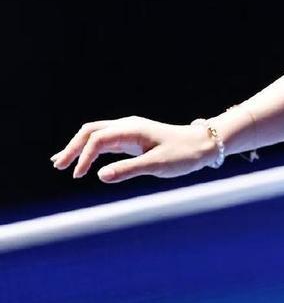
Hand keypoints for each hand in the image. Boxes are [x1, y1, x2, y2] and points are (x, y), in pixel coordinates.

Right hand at [50, 116, 220, 182]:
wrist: (204, 145)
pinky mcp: (133, 140)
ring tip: (60, 163)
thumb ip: (128, 170)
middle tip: (58, 166)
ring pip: (96, 135)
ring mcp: (129, 132)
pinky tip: (82, 162)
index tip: (79, 175)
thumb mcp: (157, 164)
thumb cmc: (184, 154)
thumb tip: (99, 175)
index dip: (84, 156)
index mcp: (132, 129)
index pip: (98, 139)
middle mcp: (128, 127)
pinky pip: (105, 142)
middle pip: (90, 132)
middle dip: (73, 147)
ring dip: (78, 148)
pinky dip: (90, 150)